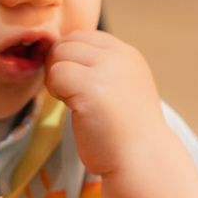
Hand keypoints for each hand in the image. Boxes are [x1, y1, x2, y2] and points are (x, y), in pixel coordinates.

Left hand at [44, 30, 166, 175]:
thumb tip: (61, 53)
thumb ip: (101, 68)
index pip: (83, 36)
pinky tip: (71, 107)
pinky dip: (55, 90)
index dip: (70, 58)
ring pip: (59, 54)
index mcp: (127, 55)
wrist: (142, 160)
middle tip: (69, 94)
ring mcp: (106, 69)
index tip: (76, 85)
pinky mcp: (90, 87)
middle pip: (68, 42)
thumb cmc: (125, 132)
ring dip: (56, 78)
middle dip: (60, 66)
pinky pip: (56, 74)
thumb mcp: (121, 88)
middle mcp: (119, 56)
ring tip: (71, 101)